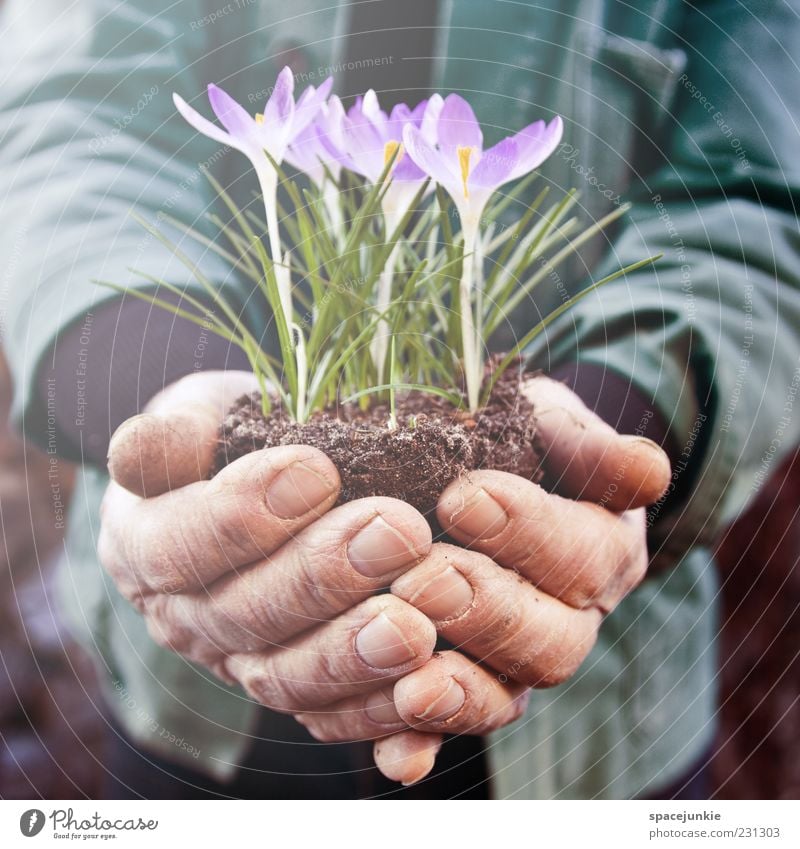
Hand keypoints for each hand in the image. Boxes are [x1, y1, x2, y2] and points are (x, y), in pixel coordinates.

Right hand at [99, 371, 437, 725]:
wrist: (267, 476)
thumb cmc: (235, 434)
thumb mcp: (201, 413)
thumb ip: (173, 434)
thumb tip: (138, 452)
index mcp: (145, 545)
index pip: (176, 546)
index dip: (241, 516)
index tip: (318, 470)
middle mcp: (187, 617)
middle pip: (242, 615)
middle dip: (323, 577)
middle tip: (398, 533)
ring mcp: (242, 662)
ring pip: (286, 678)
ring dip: (352, 655)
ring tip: (415, 625)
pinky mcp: (300, 689)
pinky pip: (333, 719)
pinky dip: (380, 714)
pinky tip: (428, 692)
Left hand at [295, 375, 670, 784]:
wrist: (489, 473)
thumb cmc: (519, 440)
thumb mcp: (549, 421)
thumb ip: (587, 443)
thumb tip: (645, 470)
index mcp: (603, 547)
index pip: (582, 551)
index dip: (528, 531)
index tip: (461, 496)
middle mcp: (572, 618)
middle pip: (549, 639)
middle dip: (486, 611)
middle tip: (423, 580)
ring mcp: (520, 664)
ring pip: (506, 694)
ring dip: (458, 689)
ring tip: (409, 674)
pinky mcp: (467, 689)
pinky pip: (450, 731)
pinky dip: (424, 745)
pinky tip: (396, 756)